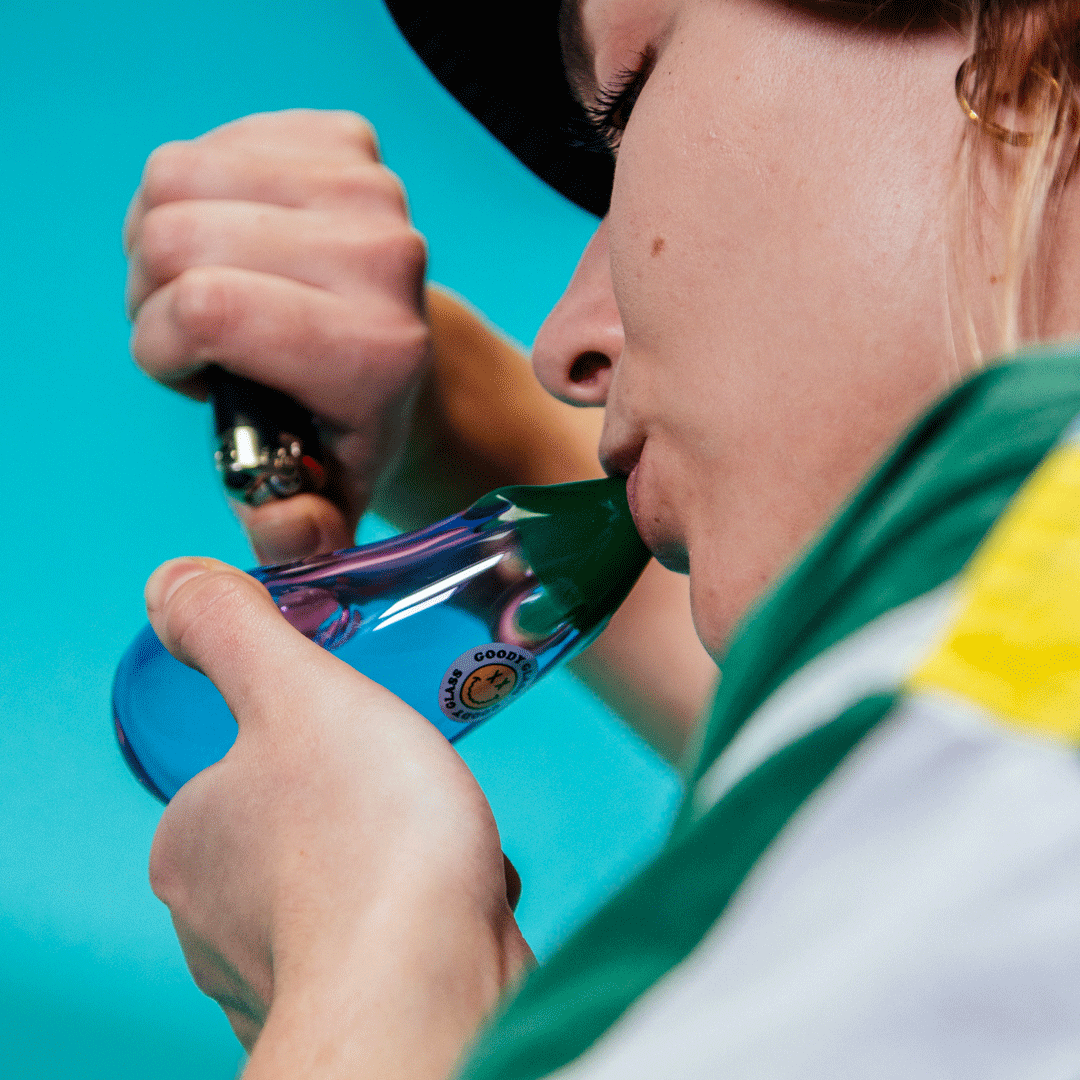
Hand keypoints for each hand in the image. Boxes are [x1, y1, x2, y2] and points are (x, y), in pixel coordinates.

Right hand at [125, 110, 431, 562]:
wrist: (404, 356)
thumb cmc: (344, 428)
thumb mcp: (319, 499)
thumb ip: (296, 535)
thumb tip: (290, 527)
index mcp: (376, 354)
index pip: (206, 308)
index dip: (160, 343)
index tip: (190, 373)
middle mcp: (386, 259)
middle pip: (172, 238)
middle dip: (150, 295)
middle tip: (195, 333)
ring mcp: (373, 191)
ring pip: (173, 179)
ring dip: (162, 240)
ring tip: (210, 285)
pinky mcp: (349, 141)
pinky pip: (209, 143)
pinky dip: (197, 195)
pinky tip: (237, 242)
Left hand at [145, 557, 532, 1076]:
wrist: (432, 986)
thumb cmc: (365, 838)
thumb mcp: (295, 692)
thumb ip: (230, 630)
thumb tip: (169, 583)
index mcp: (191, 842)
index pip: (248, 767)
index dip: (314, 738)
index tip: (361, 735)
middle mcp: (217, 921)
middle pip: (308, 822)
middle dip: (371, 798)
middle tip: (411, 783)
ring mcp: (282, 974)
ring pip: (358, 878)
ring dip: (410, 851)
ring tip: (444, 839)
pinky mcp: (352, 1006)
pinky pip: (395, 932)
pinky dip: (432, 907)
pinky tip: (460, 897)